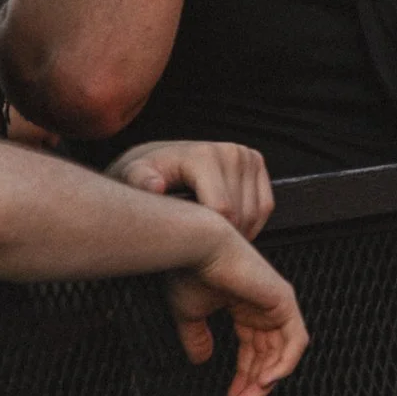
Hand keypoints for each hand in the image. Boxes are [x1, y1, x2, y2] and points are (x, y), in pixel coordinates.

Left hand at [108, 140, 273, 238]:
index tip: (187, 243)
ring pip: (254, 215)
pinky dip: (249, 223)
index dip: (208, 238)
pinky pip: (265, 207)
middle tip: (196, 243)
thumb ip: (140, 181)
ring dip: (236, 233)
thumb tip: (155, 186)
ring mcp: (246, 155)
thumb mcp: (132, 179)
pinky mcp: (256, 162)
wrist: (155, 163)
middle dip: (223, 237)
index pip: (223, 212)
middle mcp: (230, 152)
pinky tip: (224, 225)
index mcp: (204, 156)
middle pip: (241, 216)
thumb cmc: (143, 177)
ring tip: (207, 234)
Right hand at [163, 229, 308, 395]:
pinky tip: (264, 382)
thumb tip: (201, 360)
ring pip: (282, 355)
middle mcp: (263, 306)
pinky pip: (295, 342)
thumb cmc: (189, 270)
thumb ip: (197, 337)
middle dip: (253, 388)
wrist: (195, 246)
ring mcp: (276, 302)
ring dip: (264, 383)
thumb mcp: (190, 314)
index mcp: (244, 306)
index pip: (252, 353)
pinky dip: (283, 365)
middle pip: (268, 358)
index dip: (242, 381)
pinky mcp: (284, 300)